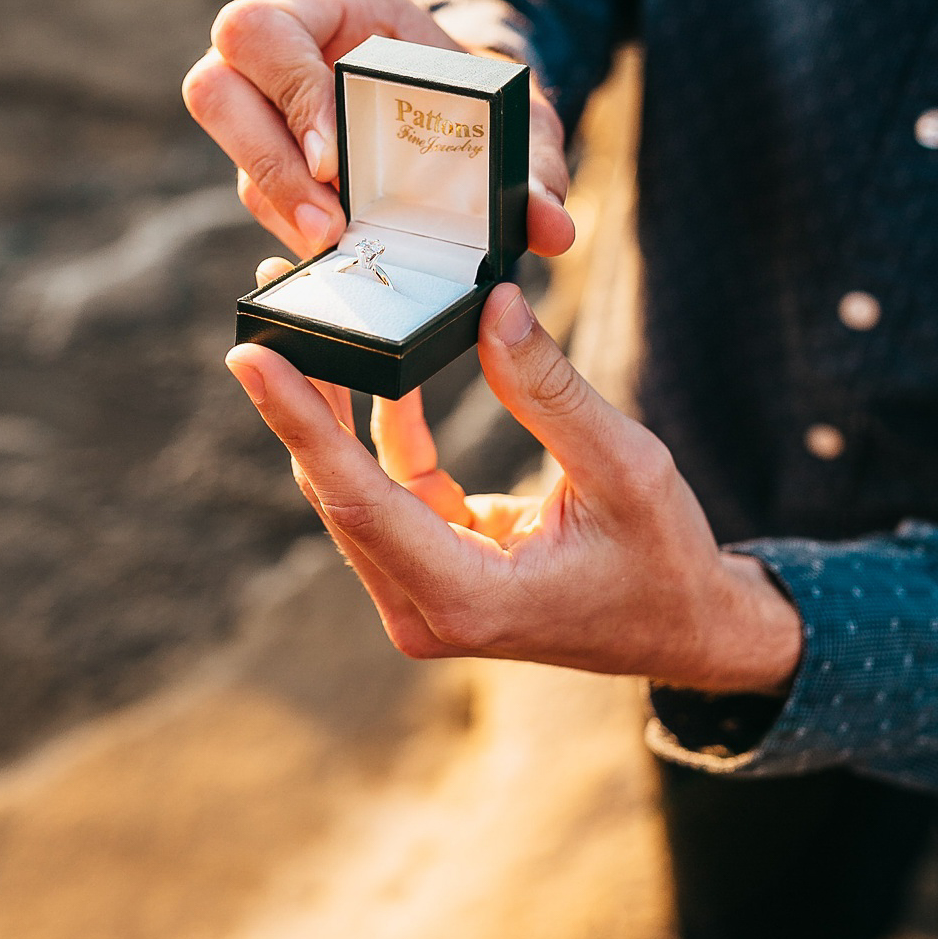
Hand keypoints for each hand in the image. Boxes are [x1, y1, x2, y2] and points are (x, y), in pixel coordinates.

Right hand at [182, 0, 574, 260]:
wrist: (462, 109)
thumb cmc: (477, 93)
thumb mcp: (513, 114)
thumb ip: (535, 164)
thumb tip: (552, 228)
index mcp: (330, 4)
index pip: (265, 31)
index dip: (290, 94)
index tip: (333, 161)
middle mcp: (277, 47)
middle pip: (213, 85)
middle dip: (266, 159)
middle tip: (327, 222)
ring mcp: (261, 103)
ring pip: (223, 144)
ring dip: (272, 198)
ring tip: (329, 243)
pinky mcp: (263, 157)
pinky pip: (252, 191)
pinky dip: (287, 224)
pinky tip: (333, 253)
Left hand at [225, 282, 802, 694]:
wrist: (687, 632)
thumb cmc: (665, 560)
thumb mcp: (625, 467)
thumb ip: (549, 391)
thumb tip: (490, 306)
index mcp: (466, 597)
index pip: (361, 500)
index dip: (301, 424)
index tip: (250, 358)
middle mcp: (426, 610)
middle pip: (338, 495)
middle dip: (301, 401)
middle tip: (271, 310)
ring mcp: (424, 597)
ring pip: (353, 494)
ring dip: (330, 415)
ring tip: (306, 327)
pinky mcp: (433, 572)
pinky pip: (387, 494)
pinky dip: (380, 435)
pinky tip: (380, 373)